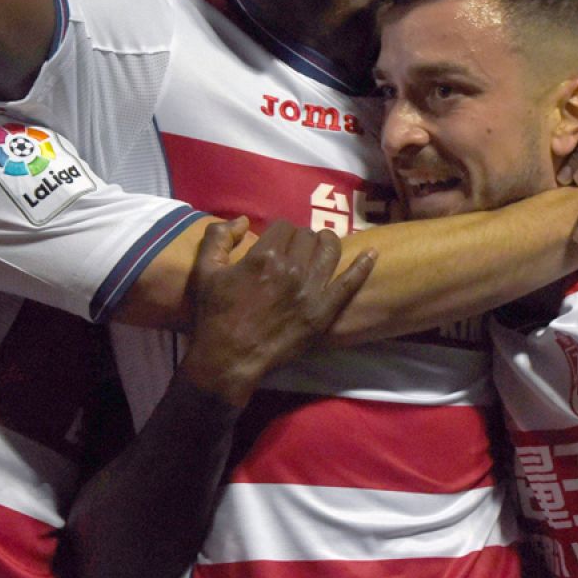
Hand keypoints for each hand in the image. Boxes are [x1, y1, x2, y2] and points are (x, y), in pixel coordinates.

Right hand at [178, 218, 375, 407]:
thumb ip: (219, 237)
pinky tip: (372, 254)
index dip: (279, 232)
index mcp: (263, 256)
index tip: (277, 242)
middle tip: (296, 249)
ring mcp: (310, 291)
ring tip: (324, 245)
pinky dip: (362, 266)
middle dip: (301, 238)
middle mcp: (291, 269)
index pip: (283, 227)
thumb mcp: (205, 271)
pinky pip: (349, 283)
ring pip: (330, 251)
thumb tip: (241, 219)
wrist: (228, 359)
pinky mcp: (323, 312)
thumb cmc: (215, 314)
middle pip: (307, 237)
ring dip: (327, 243)